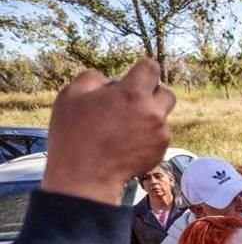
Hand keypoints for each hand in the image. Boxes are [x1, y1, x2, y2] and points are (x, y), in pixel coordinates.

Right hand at [43, 58, 175, 204]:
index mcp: (132, 93)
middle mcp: (152, 111)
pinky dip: (148, 137)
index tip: (135, 78)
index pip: (151, 68)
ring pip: (162, 117)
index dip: (143, 70)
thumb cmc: (74, 135)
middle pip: (166, 93)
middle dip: (152, 95)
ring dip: (149, 118)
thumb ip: (94, 78)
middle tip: (132, 105)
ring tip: (125, 129)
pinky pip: (159, 136)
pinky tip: (128, 145)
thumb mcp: (72, 95)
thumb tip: (111, 81)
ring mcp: (160, 132)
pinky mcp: (161, 150)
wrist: (86, 176)